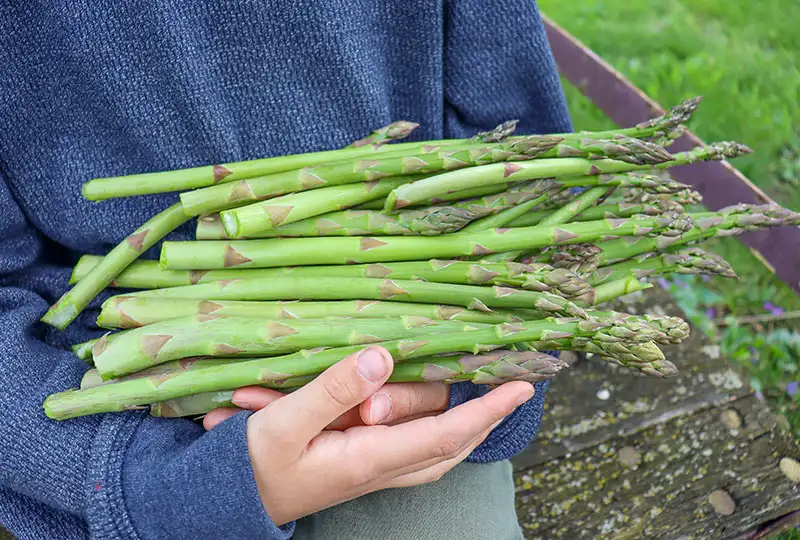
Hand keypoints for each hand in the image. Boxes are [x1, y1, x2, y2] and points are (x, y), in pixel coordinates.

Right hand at [209, 346, 533, 525]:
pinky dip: (431, 424)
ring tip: (477, 389)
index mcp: (370, 457)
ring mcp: (374, 469)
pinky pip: (411, 446)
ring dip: (458, 419)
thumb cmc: (254, 463)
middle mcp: (381, 467)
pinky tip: (423, 403)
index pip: (447, 433)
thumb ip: (334, 389)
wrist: (230, 499)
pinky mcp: (363, 464)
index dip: (488, 409)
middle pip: (450, 442)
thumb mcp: (284, 421)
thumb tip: (383, 356)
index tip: (522, 385)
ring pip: (434, 447)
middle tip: (496, 378)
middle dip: (479, 412)